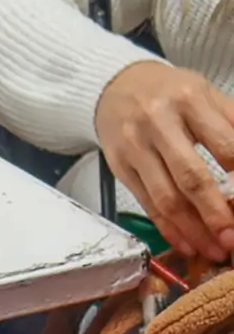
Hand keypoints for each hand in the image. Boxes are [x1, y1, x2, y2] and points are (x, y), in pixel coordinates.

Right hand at [95, 61, 233, 258]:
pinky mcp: (119, 165)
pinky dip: (168, 228)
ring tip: (215, 249)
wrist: (113, 84)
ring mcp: (134, 145)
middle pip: (191, 176)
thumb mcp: (208, 95)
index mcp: (189, 100)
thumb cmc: (170, 93)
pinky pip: (147, 203)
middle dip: (216, 214)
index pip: (226, 146)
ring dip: (193, 230)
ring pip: (166, 197)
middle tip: (233, 239)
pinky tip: (187, 243)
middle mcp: (157, 122)